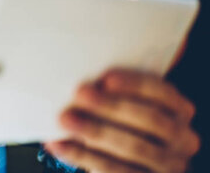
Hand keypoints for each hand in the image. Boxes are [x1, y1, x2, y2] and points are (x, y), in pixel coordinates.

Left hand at [45, 69, 199, 172]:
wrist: (132, 164)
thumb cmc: (126, 125)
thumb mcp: (129, 107)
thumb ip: (114, 93)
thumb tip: (81, 78)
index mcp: (179, 110)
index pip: (162, 92)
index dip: (135, 84)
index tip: (106, 78)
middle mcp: (182, 138)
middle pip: (150, 120)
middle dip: (112, 106)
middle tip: (80, 93)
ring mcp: (169, 165)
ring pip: (134, 148)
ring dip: (94, 131)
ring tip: (64, 119)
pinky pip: (115, 170)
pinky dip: (82, 156)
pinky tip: (60, 144)